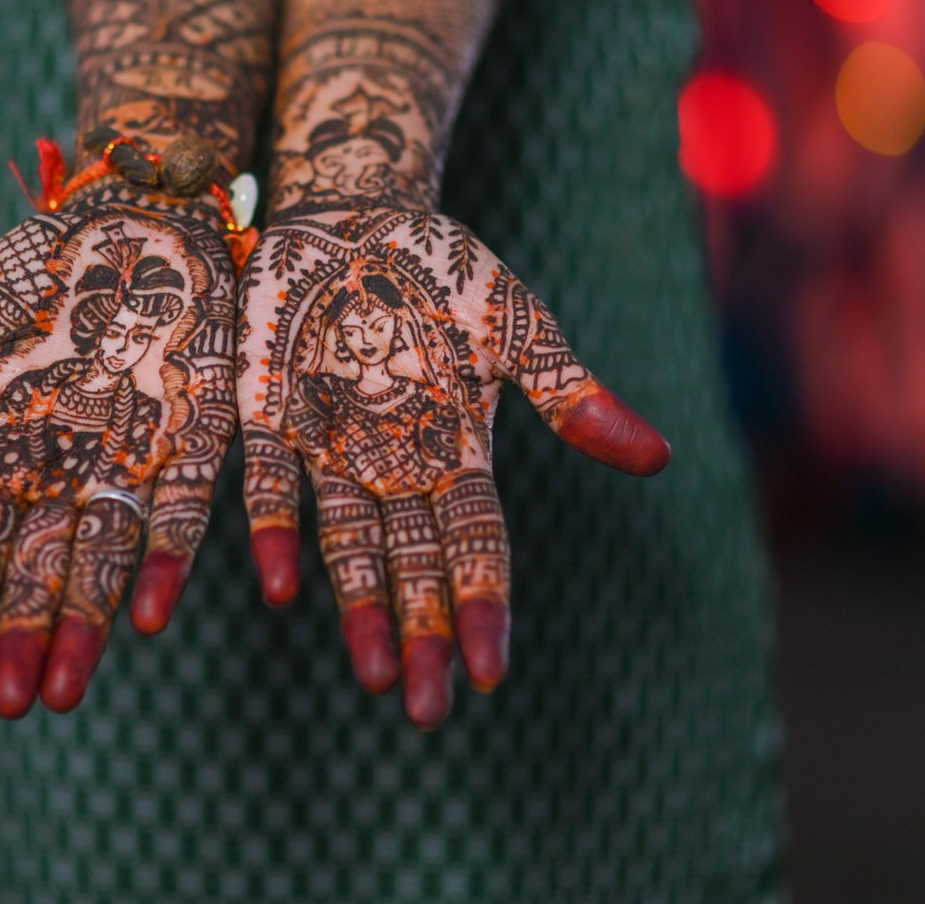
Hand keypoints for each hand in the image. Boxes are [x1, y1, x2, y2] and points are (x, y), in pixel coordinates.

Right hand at [0, 185, 235, 717]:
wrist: (130, 209)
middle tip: (17, 707)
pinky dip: (167, 559)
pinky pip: (183, 507)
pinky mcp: (196, 432)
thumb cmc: (30, 271)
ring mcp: (132, 456)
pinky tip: (156, 610)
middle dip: (29, 640)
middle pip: (42, 571)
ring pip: (106, 557)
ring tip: (69, 689)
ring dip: (88, 625)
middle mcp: (67, 472)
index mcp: (3, 456)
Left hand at [235, 203, 669, 727]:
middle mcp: (392, 465)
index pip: (475, 545)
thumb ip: (569, 392)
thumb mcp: (515, 325)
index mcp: (455, 450)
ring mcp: (329, 446)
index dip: (482, 606)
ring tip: (375, 675)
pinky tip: (280, 585)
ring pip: (346, 546)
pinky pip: (266, 483)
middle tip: (426, 711)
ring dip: (359, 610)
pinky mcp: (268, 413)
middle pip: (412, 566)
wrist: (355, 212)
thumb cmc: (442, 269)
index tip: (489, 672)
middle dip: (423, 635)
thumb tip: (657, 458)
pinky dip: (275, 531)